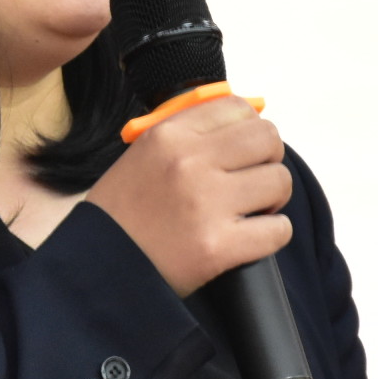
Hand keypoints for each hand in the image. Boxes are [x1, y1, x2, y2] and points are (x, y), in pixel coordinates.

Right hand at [83, 97, 290, 296]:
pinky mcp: (219, 246)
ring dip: (272, 199)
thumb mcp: (143, 155)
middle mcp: (190, 162)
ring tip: (248, 212)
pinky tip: (249, 238)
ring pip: (279, 182)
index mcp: (169, 135)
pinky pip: (278, 229)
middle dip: (268, 160)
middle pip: (267, 139)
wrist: (98, 271)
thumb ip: (189, 136)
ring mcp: (206, 204)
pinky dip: (271, 234)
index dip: (250, 129)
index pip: (238, 108)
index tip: (244, 149)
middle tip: (253, 181)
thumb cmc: (121, 215)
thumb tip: (244, 124)